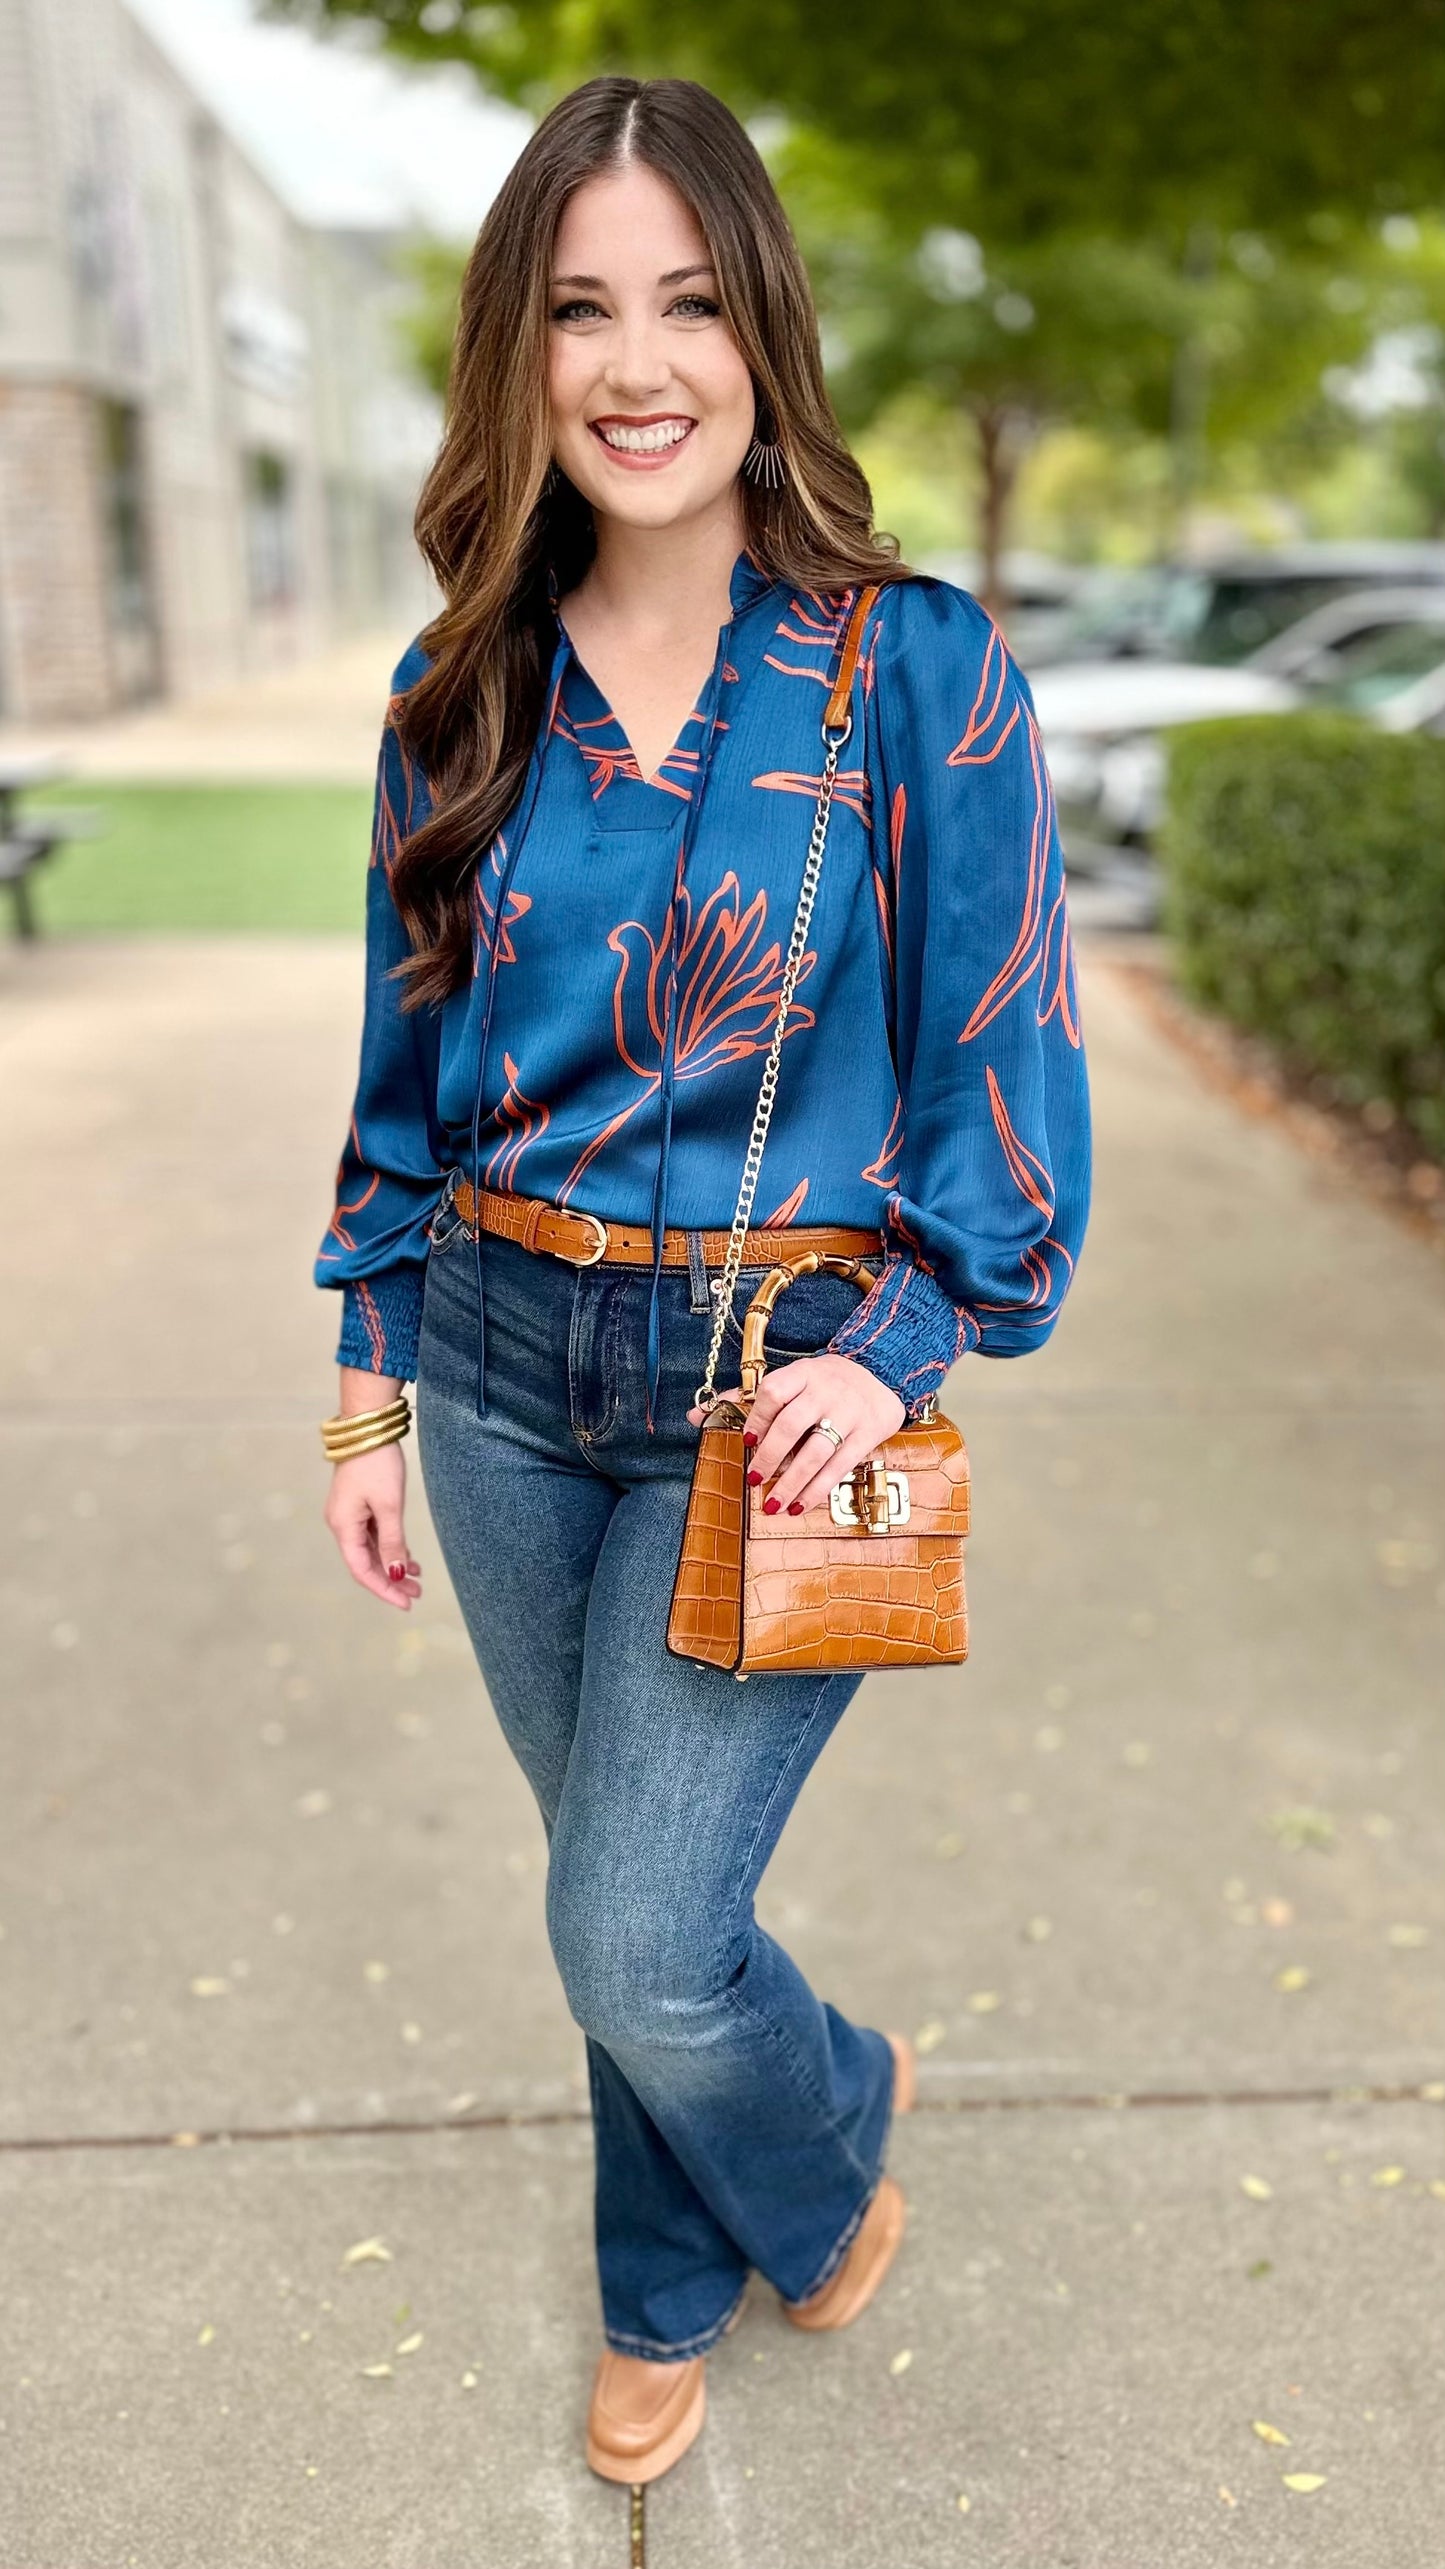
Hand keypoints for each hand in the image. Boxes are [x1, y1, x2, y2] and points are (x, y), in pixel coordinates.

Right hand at [323, 1440, 421, 1609]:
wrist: (367, 1426)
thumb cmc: (377, 1464)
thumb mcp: (389, 1506)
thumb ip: (392, 1542)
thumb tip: (394, 1574)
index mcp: (343, 1526)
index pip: (361, 1570)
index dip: (383, 1589)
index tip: (406, 1603)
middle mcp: (342, 1523)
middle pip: (366, 1562)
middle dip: (391, 1580)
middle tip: (417, 1594)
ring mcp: (349, 1514)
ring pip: (371, 1550)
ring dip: (392, 1565)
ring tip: (418, 1579)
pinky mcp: (359, 1504)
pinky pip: (373, 1535)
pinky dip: (390, 1548)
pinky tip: (409, 1557)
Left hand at [687, 1353, 905, 1517]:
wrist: (883, 1371)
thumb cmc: (825, 1382)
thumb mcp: (792, 1379)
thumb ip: (745, 1399)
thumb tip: (696, 1416)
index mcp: (803, 1373)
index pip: (774, 1391)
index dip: (757, 1417)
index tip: (746, 1439)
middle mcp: (826, 1390)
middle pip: (792, 1424)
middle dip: (769, 1455)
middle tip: (754, 1478)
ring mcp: (849, 1413)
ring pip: (816, 1451)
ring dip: (792, 1481)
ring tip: (773, 1503)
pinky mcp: (867, 1434)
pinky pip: (839, 1466)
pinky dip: (818, 1489)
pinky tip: (800, 1504)